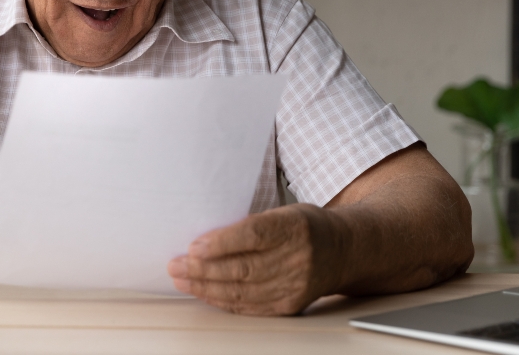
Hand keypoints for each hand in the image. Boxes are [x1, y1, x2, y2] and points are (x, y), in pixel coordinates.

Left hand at [167, 203, 341, 315]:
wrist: (342, 252)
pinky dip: (223, 300)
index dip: (221, 243)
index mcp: (294, 226)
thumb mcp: (284, 212)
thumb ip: (251, 225)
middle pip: (243, 267)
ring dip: (206, 287)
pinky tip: (205, 293)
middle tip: (176, 265)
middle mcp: (298, 257)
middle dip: (203, 269)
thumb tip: (206, 240)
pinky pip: (250, 306)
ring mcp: (295, 284)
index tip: (194, 247)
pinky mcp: (290, 304)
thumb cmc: (305, 227)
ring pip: (242, 291)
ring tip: (182, 279)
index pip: (253, 236)